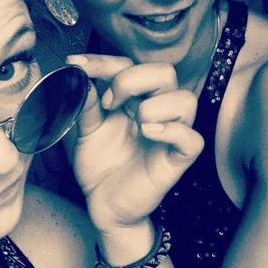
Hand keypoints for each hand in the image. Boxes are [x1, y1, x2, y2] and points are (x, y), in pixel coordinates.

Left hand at [68, 54, 203, 234]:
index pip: (127, 65)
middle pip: (165, 72)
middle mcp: (155, 110)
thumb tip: (78, 75)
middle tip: (109, 102)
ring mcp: (169, 134)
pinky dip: (173, 131)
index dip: (102, 61)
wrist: (104, 206)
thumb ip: (86, 103)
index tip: (75, 65)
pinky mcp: (177, 160)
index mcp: (134, 99)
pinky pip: (192, 139)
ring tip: (134, 123)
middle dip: (132, 79)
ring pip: (186, 100)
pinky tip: (148, 133)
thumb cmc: (100, 164)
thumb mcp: (86, 130)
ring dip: (155, 105)